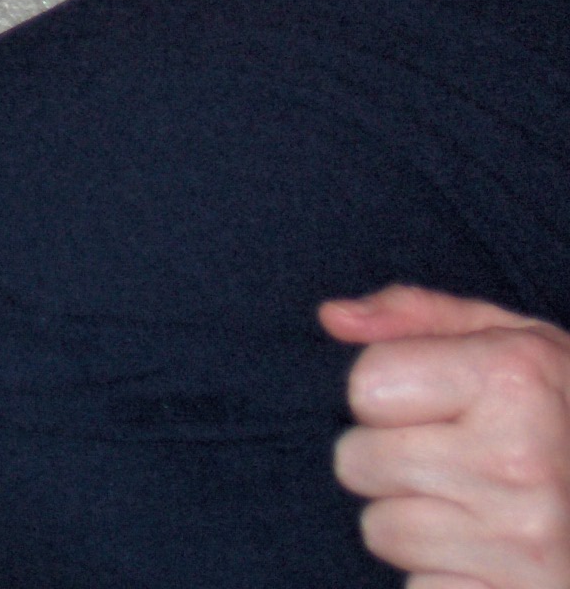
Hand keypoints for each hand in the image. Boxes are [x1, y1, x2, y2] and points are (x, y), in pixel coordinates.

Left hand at [327, 286, 569, 588]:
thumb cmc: (567, 413)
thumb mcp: (514, 343)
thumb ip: (418, 319)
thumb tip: (333, 318)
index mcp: (515, 380)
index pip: (364, 385)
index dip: (389, 394)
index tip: (443, 405)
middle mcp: (521, 460)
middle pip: (357, 461)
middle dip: (392, 461)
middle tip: (459, 463)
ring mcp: (525, 541)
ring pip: (381, 530)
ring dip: (415, 523)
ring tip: (478, 509)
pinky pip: (419, 588)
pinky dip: (444, 578)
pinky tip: (490, 558)